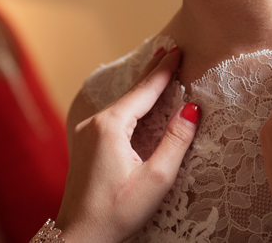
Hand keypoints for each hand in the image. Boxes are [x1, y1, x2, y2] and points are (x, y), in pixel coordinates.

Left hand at [56, 47, 200, 242]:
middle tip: (169, 47)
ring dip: (141, 87)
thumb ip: (176, 140)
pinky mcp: (85, 143)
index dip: (164, 70)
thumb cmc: (117, 211)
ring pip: (122, 102)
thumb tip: (192, 109)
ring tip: (158, 68)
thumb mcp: (156, 178)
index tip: (178, 50)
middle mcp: (95, 123)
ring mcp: (86, 132)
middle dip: (152, 70)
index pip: (144, 91)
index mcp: (111, 126)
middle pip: (131, 91)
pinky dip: (131, 102)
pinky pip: (113, 114)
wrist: (79, 235)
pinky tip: (138, 100)